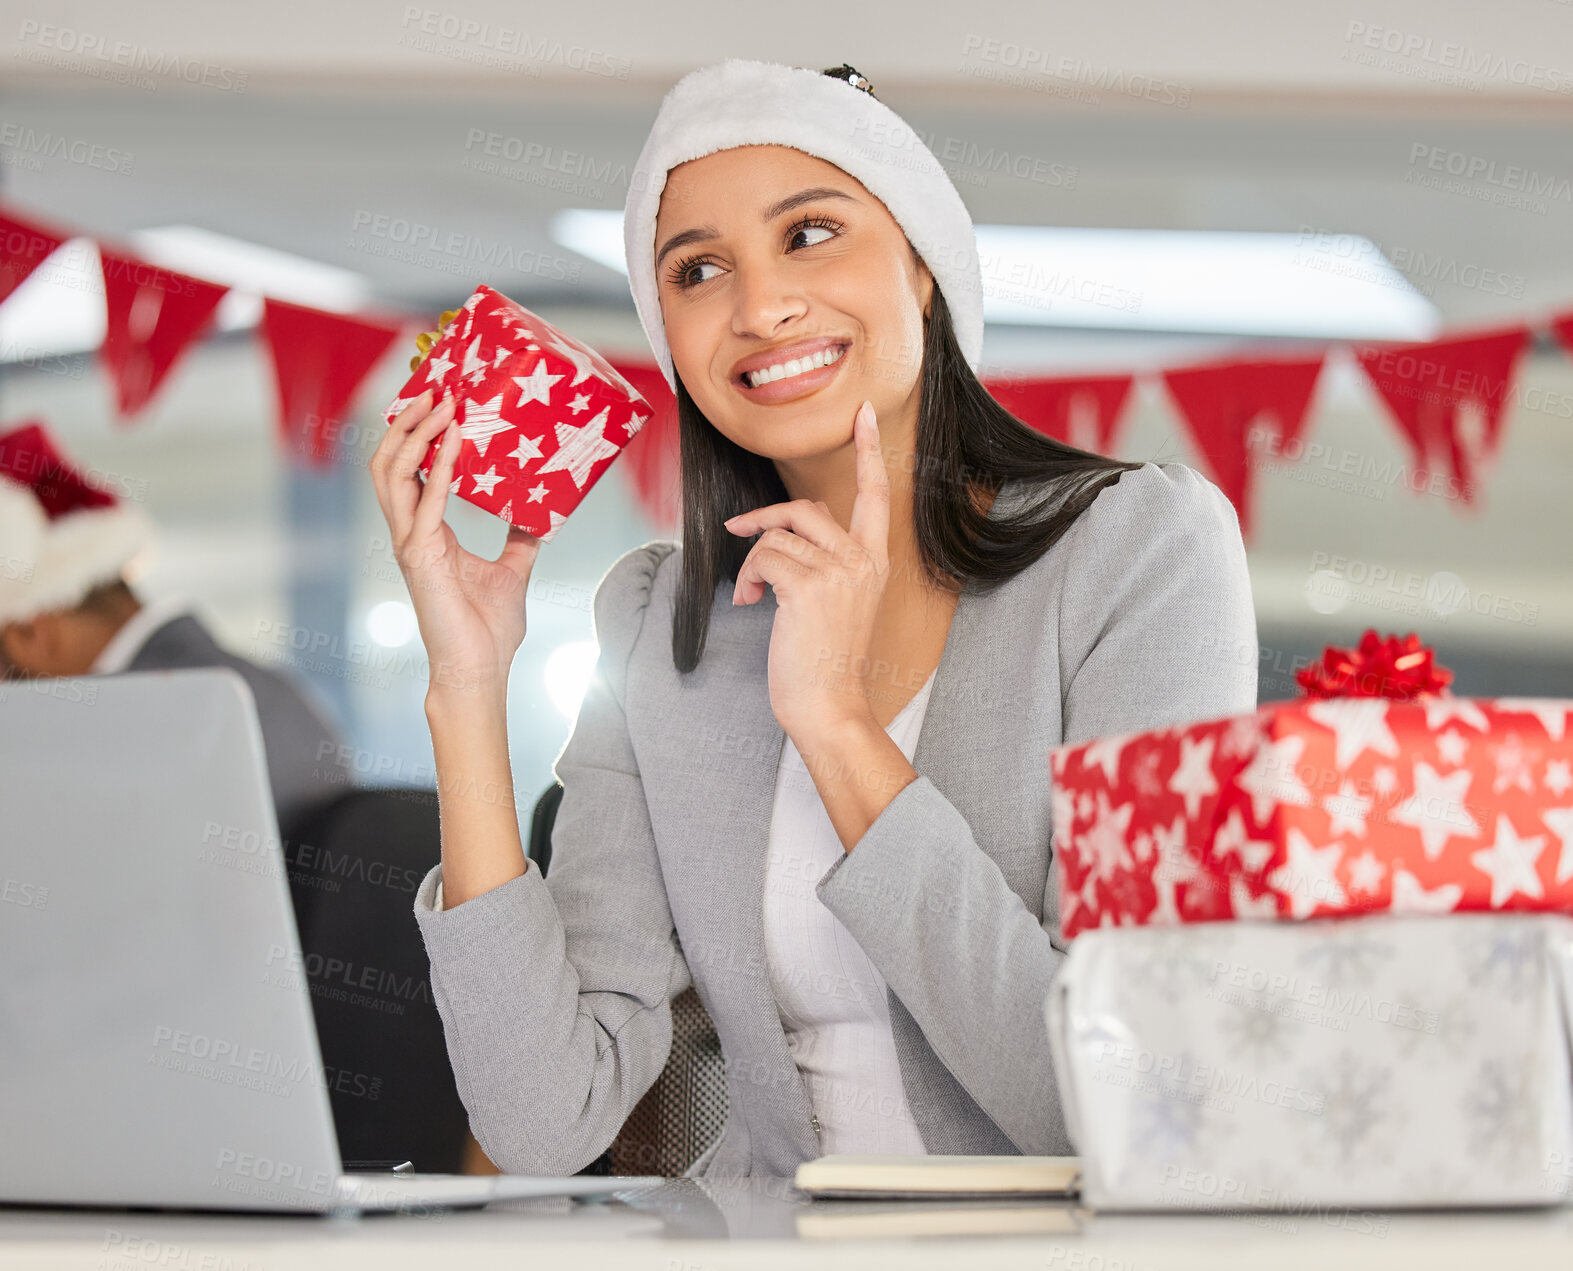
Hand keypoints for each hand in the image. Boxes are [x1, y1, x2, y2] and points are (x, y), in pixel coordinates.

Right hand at [369, 389, 541, 697]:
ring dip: (416, 434)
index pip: (411, 471)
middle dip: (408, 423)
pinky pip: (427, 501)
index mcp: (427, 532)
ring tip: (442, 404)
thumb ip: (520, 539)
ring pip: (393, 473)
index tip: (440, 402)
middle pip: (391, 462)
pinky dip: (441, 466)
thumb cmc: (488, 629)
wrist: (479, 670)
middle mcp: (411, 532)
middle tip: (436, 390)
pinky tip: (458, 440)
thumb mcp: (513, 570)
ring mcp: (410, 543)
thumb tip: (543, 516)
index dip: (418, 435)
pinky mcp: (420, 556)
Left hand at [725, 399, 889, 744]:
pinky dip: (746, 578)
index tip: (864, 413)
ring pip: (778, 534)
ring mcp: (839, 572)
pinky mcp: (810, 587)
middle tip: (738, 531)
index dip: (869, 451)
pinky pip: (764, 557)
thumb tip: (788, 528)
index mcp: (875, 562)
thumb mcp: (836, 601)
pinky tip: (749, 603)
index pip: (876, 494)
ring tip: (750, 594)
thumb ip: (825, 558)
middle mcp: (863, 561)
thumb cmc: (824, 660)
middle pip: (806, 506)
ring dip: (751, 561)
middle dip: (763, 518)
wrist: (828, 705)